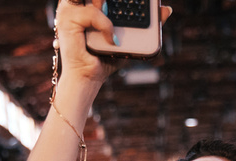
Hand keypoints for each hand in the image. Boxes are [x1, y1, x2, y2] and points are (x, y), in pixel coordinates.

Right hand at [54, 2, 173, 86]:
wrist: (88, 78)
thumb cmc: (104, 58)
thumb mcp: (129, 38)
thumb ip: (146, 25)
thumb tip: (167, 9)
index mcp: (88, 1)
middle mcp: (76, 2)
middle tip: (134, 0)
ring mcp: (69, 9)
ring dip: (105, 2)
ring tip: (114, 16)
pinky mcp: (68, 19)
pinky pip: (92, 13)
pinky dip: (106, 25)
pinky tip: (112, 39)